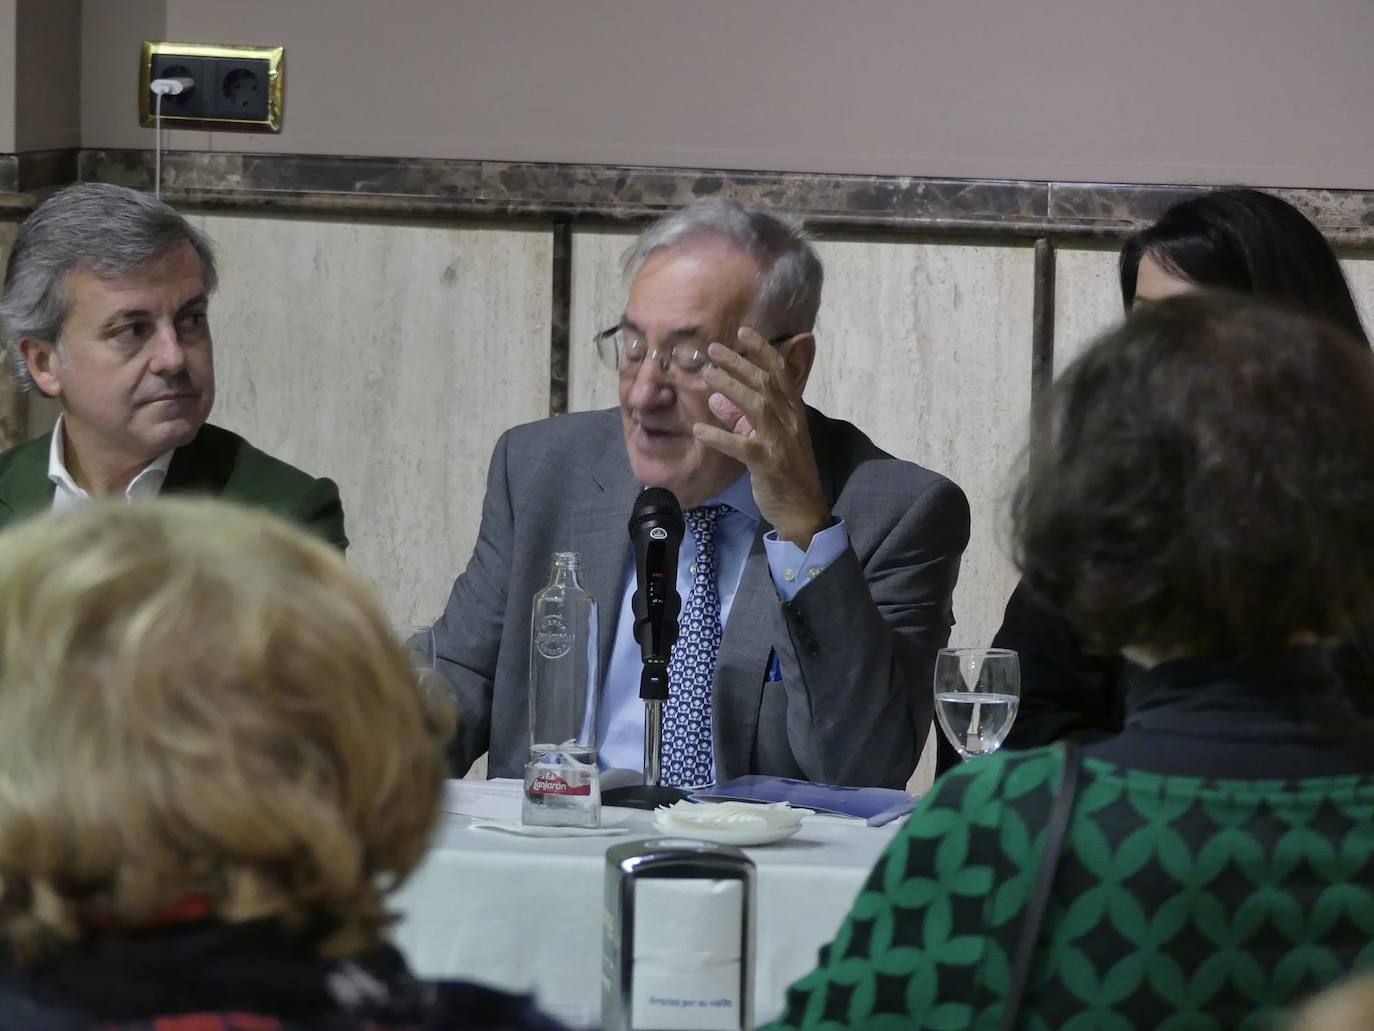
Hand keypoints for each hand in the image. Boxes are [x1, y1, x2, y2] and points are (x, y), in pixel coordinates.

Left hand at [693, 327, 830, 547]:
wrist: (803, 510)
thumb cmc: (784, 473)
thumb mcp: (765, 439)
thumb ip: (741, 418)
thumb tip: (716, 398)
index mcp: (793, 413)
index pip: (780, 373)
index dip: (762, 350)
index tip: (742, 331)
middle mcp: (790, 421)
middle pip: (765, 383)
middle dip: (738, 362)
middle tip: (711, 349)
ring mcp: (781, 442)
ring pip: (757, 406)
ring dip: (730, 387)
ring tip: (706, 375)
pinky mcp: (769, 464)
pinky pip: (742, 446)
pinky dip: (720, 436)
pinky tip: (699, 430)